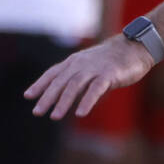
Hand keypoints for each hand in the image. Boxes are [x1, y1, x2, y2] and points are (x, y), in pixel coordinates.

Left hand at [24, 34, 154, 119]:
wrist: (135, 47)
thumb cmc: (112, 59)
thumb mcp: (90, 66)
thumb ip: (78, 79)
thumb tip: (65, 96)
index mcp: (75, 61)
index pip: (53, 73)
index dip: (40, 84)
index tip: (28, 96)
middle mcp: (81, 64)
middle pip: (60, 81)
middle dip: (47, 97)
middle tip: (37, 112)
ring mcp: (94, 68)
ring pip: (74, 85)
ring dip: (63, 101)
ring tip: (54, 116)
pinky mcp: (109, 74)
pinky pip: (95, 89)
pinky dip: (86, 101)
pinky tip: (80, 113)